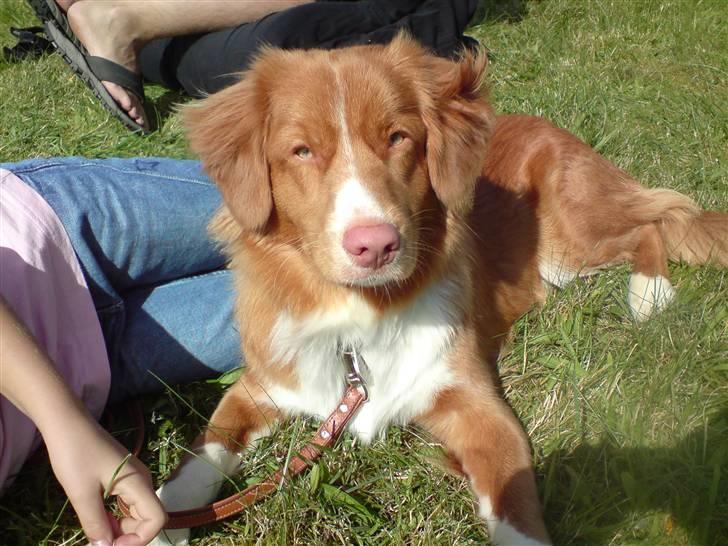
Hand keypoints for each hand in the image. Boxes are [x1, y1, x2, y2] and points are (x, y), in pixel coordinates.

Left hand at [43, 413, 166, 545]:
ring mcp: (132, 478)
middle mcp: (141, 481)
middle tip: (99, 541)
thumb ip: (96, 524)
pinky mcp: (122, 476)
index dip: (138, 540)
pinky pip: (126, 504)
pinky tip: (97, 517)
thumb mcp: (82, 494)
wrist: (67, 422)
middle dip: (128, 536)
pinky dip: (115, 517)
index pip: (156, 520)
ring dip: (120, 528)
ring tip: (95, 530)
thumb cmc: (75, 455)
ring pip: (136, 513)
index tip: (110, 545)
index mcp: (138, 483)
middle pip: (148, 518)